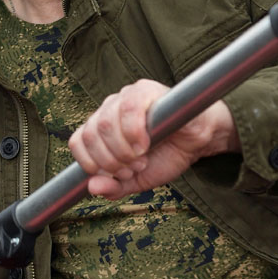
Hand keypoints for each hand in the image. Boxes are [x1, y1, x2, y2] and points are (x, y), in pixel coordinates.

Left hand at [68, 80, 239, 199]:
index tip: (118, 175)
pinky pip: (128, 107)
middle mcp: (108, 109)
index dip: (93, 164)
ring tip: (142, 157)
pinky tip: (145, 144)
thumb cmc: (168, 155)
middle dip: (111, 161)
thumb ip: (115, 187)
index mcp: (101, 128)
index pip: (77, 143)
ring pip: (105, 123)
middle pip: (90, 135)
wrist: (200, 142)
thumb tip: (93, 188)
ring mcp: (124, 97)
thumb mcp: (138, 180)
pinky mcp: (144, 90)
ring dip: (123, 149)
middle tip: (134, 167)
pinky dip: (133, 132)